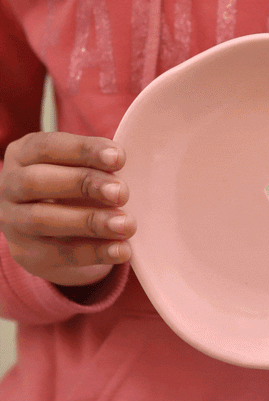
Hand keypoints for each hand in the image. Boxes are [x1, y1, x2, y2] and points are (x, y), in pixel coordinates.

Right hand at [0, 132, 135, 286]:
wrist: (53, 236)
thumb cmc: (71, 190)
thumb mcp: (77, 169)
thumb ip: (96, 166)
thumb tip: (123, 163)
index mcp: (23, 154)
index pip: (47, 147)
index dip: (83, 150)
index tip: (119, 158)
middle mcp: (9, 186)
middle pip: (37, 181)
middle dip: (84, 184)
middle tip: (122, 193)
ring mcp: (13, 221)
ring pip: (43, 220)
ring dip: (90, 222)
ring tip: (126, 224)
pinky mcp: (27, 254)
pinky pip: (59, 253)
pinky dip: (95, 252)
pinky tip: (122, 250)